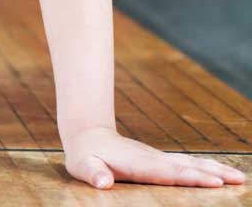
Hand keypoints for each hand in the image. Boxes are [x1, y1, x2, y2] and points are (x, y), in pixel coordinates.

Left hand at [63, 126, 245, 188]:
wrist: (88, 136)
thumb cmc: (85, 157)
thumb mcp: (82, 166)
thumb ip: (93, 174)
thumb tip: (102, 182)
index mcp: (138, 165)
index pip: (168, 173)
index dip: (191, 177)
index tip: (214, 181)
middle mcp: (153, 160)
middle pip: (187, 167)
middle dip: (213, 173)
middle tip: (238, 180)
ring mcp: (158, 158)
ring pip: (191, 163)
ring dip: (215, 169)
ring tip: (239, 177)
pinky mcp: (160, 160)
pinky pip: (187, 164)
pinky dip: (206, 168)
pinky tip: (220, 173)